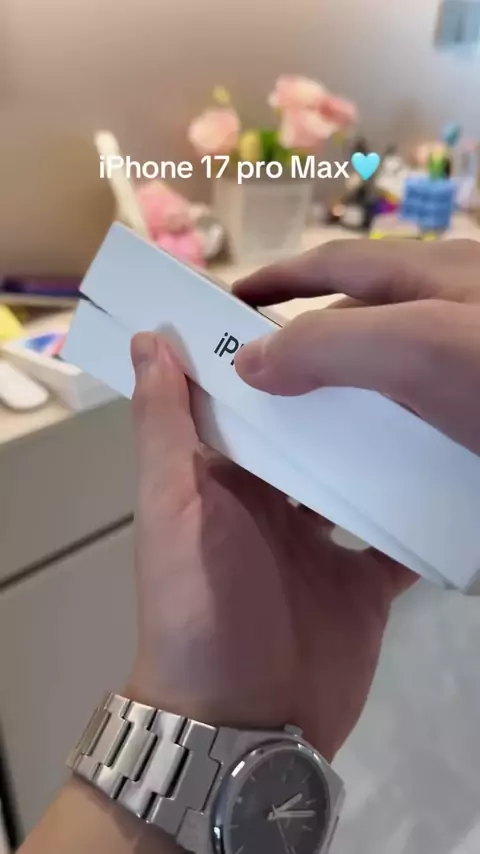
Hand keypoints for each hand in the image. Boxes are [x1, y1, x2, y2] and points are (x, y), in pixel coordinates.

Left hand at [126, 333, 413, 760]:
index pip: (247, 405)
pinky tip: (450, 474)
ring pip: (358, 482)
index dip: (271, 361)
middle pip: (311, 439)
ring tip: (428, 400)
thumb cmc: (199, 603)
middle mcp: (272, 506)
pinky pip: (397, 541)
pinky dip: (419, 516)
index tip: (313, 306)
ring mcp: (323, 545)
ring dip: (386, 450)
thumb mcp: (172, 506)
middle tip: (392, 345)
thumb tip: (149, 338)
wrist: (240, 722)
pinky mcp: (365, 584)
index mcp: (223, 480)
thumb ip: (162, 426)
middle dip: (342, 401)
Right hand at [234, 238, 479, 454]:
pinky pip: (428, 408)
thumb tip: (251, 360)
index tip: (231, 303)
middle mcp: (455, 304)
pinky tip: (383, 457)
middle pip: (363, 318)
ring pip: (395, 369)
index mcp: (434, 270)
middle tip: (266, 389)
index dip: (279, 278)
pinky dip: (393, 428)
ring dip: (352, 396)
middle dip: (310, 348)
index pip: (335, 263)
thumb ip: (329, 345)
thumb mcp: (418, 347)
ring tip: (315, 435)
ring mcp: (473, 354)